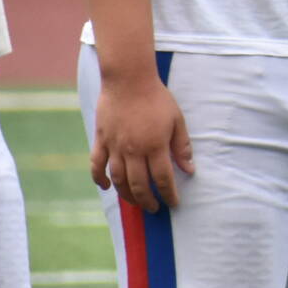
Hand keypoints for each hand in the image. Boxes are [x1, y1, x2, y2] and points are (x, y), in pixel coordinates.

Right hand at [90, 73, 195, 212]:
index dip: (169, 195)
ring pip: (118, 179)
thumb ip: (182, 146)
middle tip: (154, 208)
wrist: (128, 79)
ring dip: (127, 195)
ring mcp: (115, 146)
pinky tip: (107, 187)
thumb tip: (190, 169)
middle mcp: (134, 150)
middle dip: (148, 201)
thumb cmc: (156, 98)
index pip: (163, 179)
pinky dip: (99, 179)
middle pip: (139, 185)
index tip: (173, 203)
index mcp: (155, 146)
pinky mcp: (101, 140)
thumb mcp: (177, 120)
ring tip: (136, 202)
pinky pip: (96, 165)